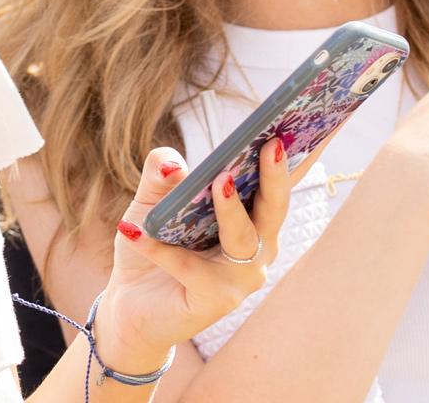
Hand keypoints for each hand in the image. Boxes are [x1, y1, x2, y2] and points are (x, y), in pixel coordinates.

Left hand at [95, 141, 296, 374]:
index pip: (278, 184)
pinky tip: (132, 228)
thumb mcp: (151, 202)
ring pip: (244, 239)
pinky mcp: (215, 301)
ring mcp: (240, 278)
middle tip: (271, 144)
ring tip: (219, 180)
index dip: (296, 158)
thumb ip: (161, 175)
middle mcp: (257, 248)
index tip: (300, 125)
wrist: (129, 303)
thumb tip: (172, 164)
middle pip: (273, 208)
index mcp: (252, 219)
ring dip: (232, 209)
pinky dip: (160, 248)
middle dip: (275, 175)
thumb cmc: (152, 247)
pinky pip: (189, 268)